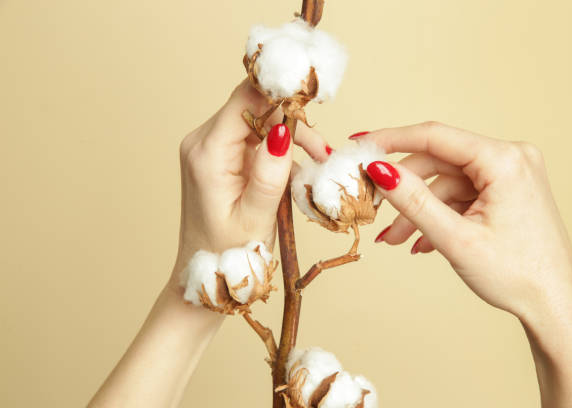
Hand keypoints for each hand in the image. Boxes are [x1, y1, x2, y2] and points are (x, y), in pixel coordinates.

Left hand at [89, 81, 329, 407]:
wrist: (204, 274)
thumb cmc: (227, 253)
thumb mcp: (256, 216)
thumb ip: (270, 172)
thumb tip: (284, 129)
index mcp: (207, 153)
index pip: (246, 99)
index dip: (280, 91)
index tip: (313, 97)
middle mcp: (203, 142)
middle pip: (254, 106)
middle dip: (291, 120)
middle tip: (321, 151)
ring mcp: (210, 148)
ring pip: (258, 120)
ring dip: (289, 135)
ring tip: (317, 160)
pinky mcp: (220, 156)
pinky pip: (254, 137)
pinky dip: (278, 146)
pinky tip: (296, 166)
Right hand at [358, 121, 571, 406]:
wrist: (554, 306)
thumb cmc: (517, 275)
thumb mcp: (456, 238)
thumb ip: (414, 201)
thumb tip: (380, 171)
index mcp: (504, 160)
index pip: (434, 136)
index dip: (390, 139)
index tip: (360, 145)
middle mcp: (509, 159)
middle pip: (437, 162)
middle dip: (403, 190)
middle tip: (371, 207)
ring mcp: (509, 175)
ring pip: (445, 183)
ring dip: (418, 210)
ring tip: (394, 238)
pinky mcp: (505, 192)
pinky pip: (459, 195)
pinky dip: (438, 215)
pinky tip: (422, 240)